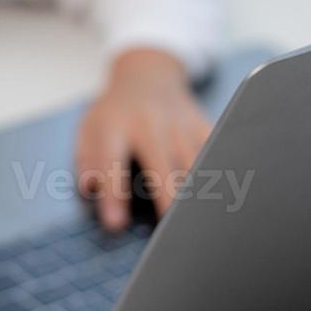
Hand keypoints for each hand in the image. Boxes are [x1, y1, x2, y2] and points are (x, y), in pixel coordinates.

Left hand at [75, 49, 213, 230]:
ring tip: (197, 226)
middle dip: (168, 200)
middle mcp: (150, 123)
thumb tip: (90, 190)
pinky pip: (216, 153)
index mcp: (116, 125)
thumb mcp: (89, 131)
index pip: (112, 162)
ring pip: (194, 164)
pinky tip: (224, 202)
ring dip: (197, 195)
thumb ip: (86, 162)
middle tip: (170, 235)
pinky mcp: (204, 125)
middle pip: (163, 166)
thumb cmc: (114, 115)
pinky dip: (220, 177)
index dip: (113, 195)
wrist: (146, 75)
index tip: (116, 225)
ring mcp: (181, 123)